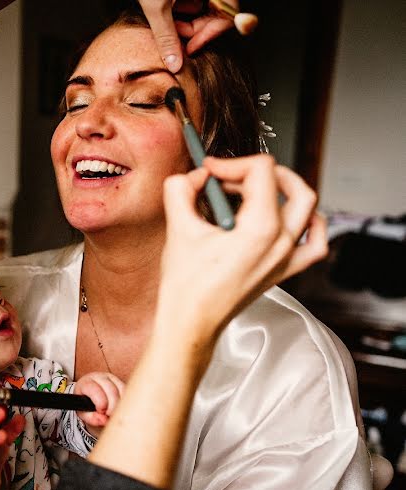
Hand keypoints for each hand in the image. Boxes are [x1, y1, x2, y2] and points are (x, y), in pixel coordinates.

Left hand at [74, 372, 124, 433]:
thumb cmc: (85, 404)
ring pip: (121, 390)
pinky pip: (127, 391)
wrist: (89, 396)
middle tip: (109, 415)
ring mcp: (111, 378)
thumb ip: (92, 418)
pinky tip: (119, 408)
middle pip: (111, 390)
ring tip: (113, 413)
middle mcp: (99, 377)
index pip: (95, 390)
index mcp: (86, 383)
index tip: (101, 412)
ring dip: (120, 404)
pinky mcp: (119, 381)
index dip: (100, 403)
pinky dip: (125, 402)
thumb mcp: (84, 413)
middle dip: (112, 406)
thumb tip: (104, 419)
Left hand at [138, 0, 237, 71]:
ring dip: (187, 24)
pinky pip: (196, 3)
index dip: (210, 35)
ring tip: (168, 26)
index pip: (229, 15)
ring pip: (205, 11)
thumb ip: (166, 36)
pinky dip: (183, 15)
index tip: (190, 48)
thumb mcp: (156, 7)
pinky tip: (168, 19)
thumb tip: (175, 65)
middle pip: (218, 15)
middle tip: (175, 39)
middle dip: (194, 31)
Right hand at [158, 155, 327, 342]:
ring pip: (307, 207)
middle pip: (290, 184)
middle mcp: (281, 241)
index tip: (209, 172)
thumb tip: (194, 177)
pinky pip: (315, 242)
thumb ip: (181, 189)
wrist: (191, 322)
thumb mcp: (178, 227)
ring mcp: (287, 257)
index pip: (261, 171)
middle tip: (229, 176)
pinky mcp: (285, 271)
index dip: (231, 163)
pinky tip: (291, 219)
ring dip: (283, 190)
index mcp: (260, 228)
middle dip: (258, 171)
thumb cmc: (186, 285)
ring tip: (253, 191)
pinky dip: (309, 223)